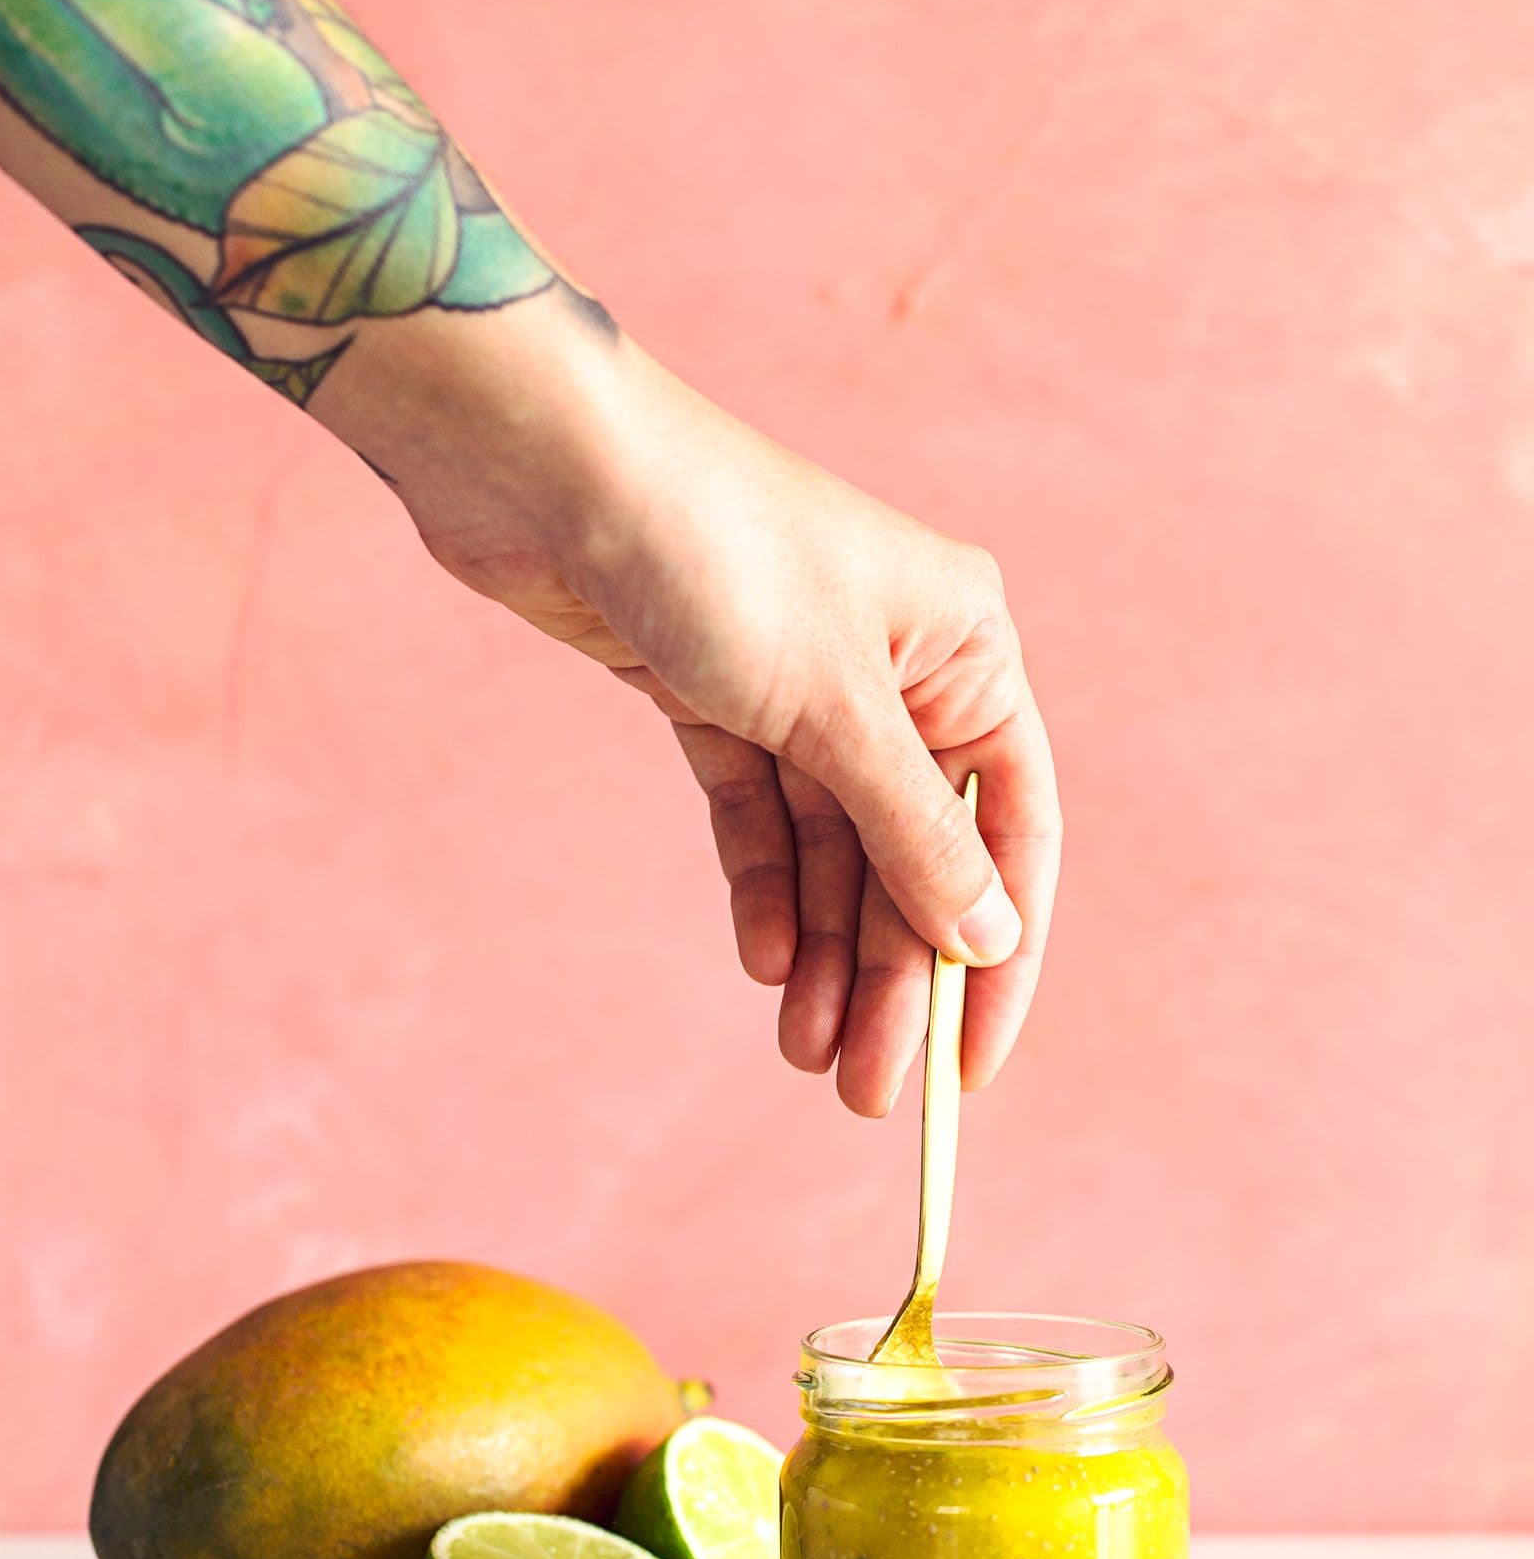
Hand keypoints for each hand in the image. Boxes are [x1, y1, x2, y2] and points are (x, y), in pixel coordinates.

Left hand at [318, 299, 1061, 1115]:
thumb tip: (987, 936)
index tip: (973, 1064)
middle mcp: (898, 668)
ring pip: (833, 848)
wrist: (547, 469)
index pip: (1010, 827)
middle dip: (892, 973)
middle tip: (864, 1089)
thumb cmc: (714, 551)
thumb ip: (912, 832)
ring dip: (824, 950)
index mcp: (966, 647)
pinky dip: (764, 887)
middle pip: (914, 854)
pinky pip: (760, 817)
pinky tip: (764, 965)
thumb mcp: (833, 706)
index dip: (999, 952)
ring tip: (805, 1052)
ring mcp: (804, 685)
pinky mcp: (714, 696)